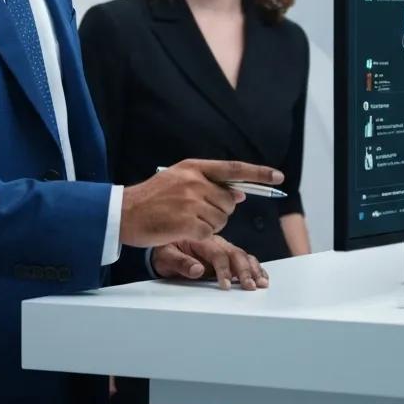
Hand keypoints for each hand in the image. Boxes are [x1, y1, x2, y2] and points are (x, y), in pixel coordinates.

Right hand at [120, 159, 283, 246]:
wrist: (125, 212)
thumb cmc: (153, 197)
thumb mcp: (180, 180)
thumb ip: (209, 183)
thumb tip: (239, 193)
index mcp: (195, 167)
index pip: (234, 168)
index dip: (259, 173)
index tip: (278, 177)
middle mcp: (195, 182)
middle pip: (229, 201)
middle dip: (221, 211)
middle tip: (196, 213)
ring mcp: (191, 202)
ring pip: (221, 219)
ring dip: (209, 225)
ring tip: (186, 220)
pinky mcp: (187, 224)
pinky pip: (209, 233)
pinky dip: (200, 235)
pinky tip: (182, 230)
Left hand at [152, 235, 269, 290]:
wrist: (164, 243)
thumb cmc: (164, 250)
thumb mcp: (165, 256)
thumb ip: (180, 262)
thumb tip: (197, 270)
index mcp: (201, 239)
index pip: (217, 254)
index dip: (223, 270)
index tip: (226, 286)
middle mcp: (215, 241)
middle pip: (234, 253)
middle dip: (244, 270)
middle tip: (249, 286)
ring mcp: (222, 247)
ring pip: (242, 255)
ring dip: (253, 269)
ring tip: (261, 283)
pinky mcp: (226, 255)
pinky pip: (244, 258)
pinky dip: (255, 266)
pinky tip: (262, 276)